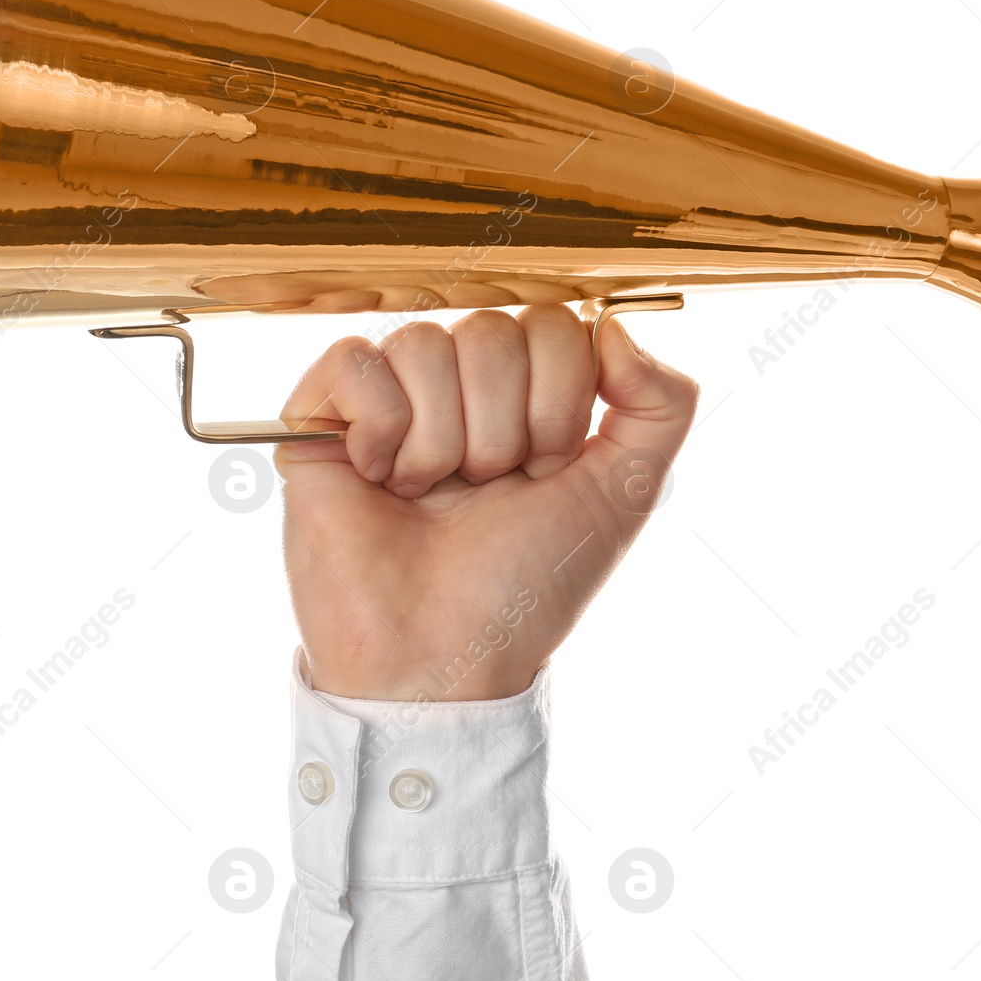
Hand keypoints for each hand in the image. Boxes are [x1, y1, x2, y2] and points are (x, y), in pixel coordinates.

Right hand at [276, 305, 697, 700]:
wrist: (442, 656)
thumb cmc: (524, 584)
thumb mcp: (623, 493)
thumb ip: (661, 404)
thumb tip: (617, 324)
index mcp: (524, 390)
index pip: (554, 324)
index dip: (557, 405)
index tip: (542, 473)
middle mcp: (455, 381)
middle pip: (491, 331)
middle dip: (502, 430)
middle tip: (482, 490)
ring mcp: (387, 394)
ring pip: (425, 344)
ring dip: (441, 442)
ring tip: (429, 494)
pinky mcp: (319, 412)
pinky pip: (356, 361)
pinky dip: (380, 428)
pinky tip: (380, 477)